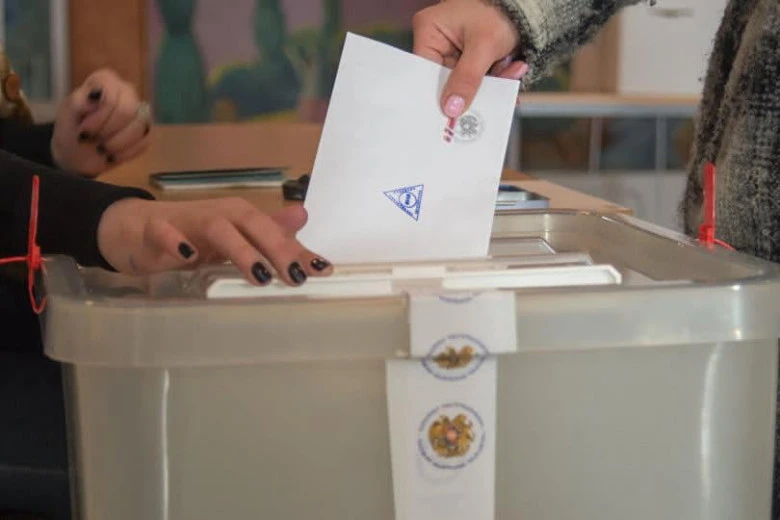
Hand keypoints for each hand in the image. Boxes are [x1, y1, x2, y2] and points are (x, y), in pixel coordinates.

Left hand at [51, 69, 151, 176]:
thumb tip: (95, 96)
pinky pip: (144, 142)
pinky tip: (111, 154)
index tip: (84, 130)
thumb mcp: (66, 114)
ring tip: (101, 149)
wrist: (76, 152)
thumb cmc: (70, 128)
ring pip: (140, 127)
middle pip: (128, 111)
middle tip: (92, 139)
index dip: (99, 117)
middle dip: (107, 131)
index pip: (111, 97)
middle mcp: (127, 92)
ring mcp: (139, 112)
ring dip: (116, 144)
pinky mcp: (146, 132)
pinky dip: (124, 153)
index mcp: (106, 81)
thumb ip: (78, 101)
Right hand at [97, 197, 332, 285]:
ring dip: (240, 250)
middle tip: (295, 277)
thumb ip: (267, 232)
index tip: (321, 271)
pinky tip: (189, 258)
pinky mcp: (155, 230)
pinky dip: (177, 243)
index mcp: (239, 217)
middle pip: (252, 224)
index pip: (274, 231)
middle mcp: (219, 214)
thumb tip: (304, 218)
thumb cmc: (192, 236)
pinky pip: (165, 233)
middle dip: (276, 248)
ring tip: (259, 276)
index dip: (297, 250)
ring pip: (218, 228)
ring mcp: (187, 221)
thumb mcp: (234, 238)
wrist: (134, 228)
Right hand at [412, 0, 526, 117]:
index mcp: (429, 30)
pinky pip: (479, 78)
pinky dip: (497, 77)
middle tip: (491, 96)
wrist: (530, 5)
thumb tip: (451, 109)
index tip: (451, 113)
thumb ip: (467, 78)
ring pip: (466, 82)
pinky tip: (513, 68)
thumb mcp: (484, 46)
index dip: (437, 94)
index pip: (425, 72)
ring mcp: (456, 50)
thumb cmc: (502, 9)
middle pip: (447, 80)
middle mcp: (439, 42)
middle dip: (473, 88)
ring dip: (491, 82)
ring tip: (512, 70)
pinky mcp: (472, 57)